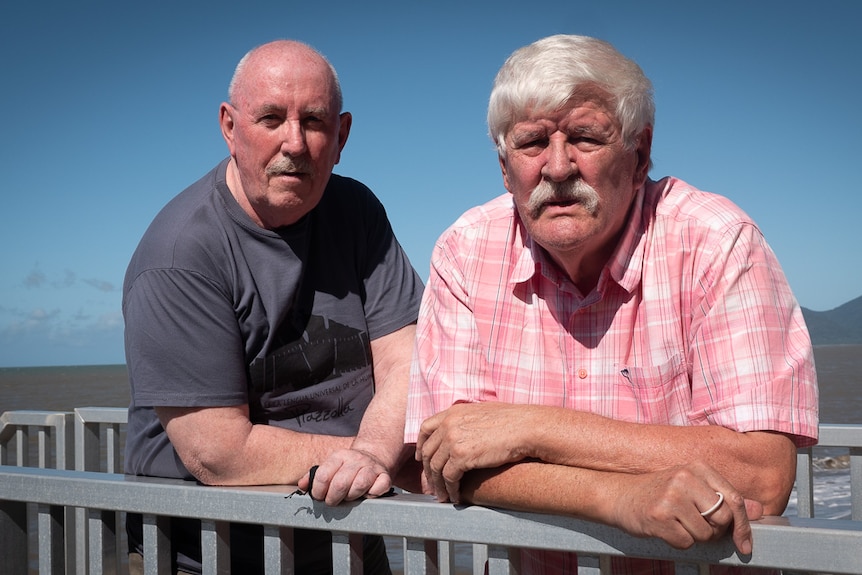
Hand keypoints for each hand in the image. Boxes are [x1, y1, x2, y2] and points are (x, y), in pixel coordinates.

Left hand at [297, 448, 391, 505]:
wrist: (374, 454)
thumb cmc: (348, 466)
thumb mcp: (330, 466)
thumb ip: (314, 476)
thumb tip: (302, 486)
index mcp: (339, 456)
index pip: (323, 475)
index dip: (318, 491)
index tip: (319, 497)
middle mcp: (355, 459)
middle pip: (340, 483)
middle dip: (333, 498)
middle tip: (332, 502)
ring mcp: (371, 467)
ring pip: (359, 486)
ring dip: (351, 497)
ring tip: (348, 498)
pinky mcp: (385, 476)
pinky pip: (379, 488)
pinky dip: (372, 495)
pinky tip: (367, 494)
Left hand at [416, 402, 531, 502]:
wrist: (526, 427)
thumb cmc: (512, 421)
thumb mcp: (482, 413)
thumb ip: (466, 421)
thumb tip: (462, 434)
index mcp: (453, 412)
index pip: (425, 428)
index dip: (421, 446)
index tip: (422, 458)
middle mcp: (449, 424)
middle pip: (428, 451)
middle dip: (428, 471)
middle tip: (432, 484)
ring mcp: (453, 440)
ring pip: (436, 467)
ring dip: (438, 485)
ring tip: (443, 496)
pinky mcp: (461, 456)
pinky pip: (449, 478)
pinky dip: (450, 489)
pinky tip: (455, 496)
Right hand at [610, 462, 761, 554]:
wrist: (620, 495)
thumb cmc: (659, 493)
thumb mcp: (692, 488)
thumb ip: (724, 497)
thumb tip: (758, 509)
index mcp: (697, 467)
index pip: (733, 499)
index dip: (743, 525)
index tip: (745, 544)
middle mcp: (684, 478)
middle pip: (722, 518)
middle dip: (714, 531)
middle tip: (697, 526)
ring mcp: (670, 496)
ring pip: (705, 534)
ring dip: (695, 537)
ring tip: (678, 524)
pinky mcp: (659, 517)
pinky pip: (686, 542)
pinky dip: (679, 542)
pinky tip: (666, 529)